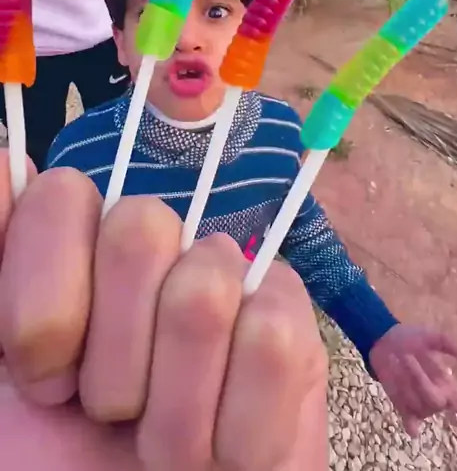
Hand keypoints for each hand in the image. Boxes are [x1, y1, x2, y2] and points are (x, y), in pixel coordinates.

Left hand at [0, 151, 327, 470]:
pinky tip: (224, 453)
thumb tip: (5, 156)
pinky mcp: (288, 328)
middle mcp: (148, 254)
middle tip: (107, 415)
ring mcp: (222, 281)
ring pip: (202, 293)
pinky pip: (271, 342)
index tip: (41, 378)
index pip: (63, 196)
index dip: (44, 301)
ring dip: (172, 414)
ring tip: (164, 447)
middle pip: (139, 229)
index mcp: (73, 254)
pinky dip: (237, 430)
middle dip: (112, 362)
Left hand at [369, 323, 456, 439]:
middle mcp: (437, 398)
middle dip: (419, 377)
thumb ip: (448, 343)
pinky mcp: (403, 407)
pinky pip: (410, 420)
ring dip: (405, 382)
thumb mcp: (430, 336)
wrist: (385, 342)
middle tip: (406, 356)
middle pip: (435, 400)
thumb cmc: (412, 340)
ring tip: (396, 361)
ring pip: (418, 405)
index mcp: (447, 384)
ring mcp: (419, 405)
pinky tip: (413, 429)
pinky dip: (412, 425)